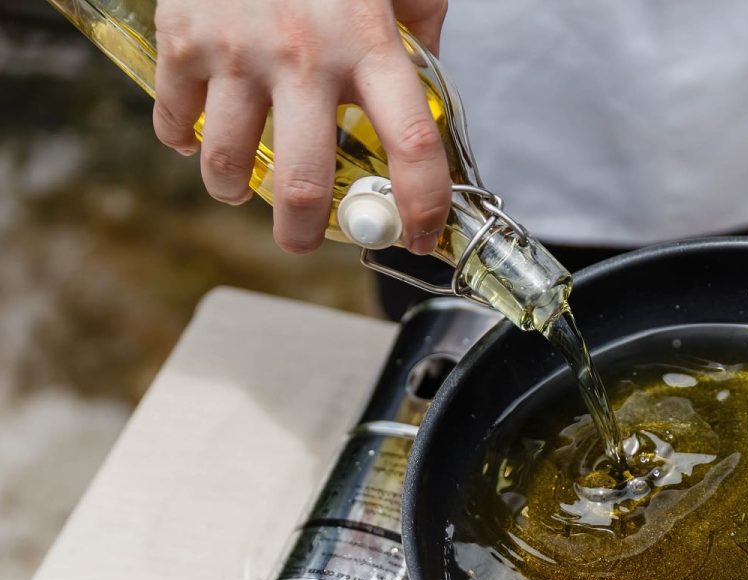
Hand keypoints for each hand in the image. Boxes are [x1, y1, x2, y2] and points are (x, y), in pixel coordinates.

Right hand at [153, 0, 450, 254]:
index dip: (422, 206)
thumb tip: (429, 83)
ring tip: (241, 186)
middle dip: (302, 233)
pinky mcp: (182, 38)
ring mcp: (238, 50)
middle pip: (303, 182)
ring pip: (227, 164)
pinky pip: (174, 119)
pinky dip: (184, 139)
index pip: (412, 146)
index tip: (419, 237)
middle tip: (302, 239)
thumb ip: (419, 27)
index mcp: (370, 44)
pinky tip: (198, 133)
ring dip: (232, 189)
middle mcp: (305, 56)